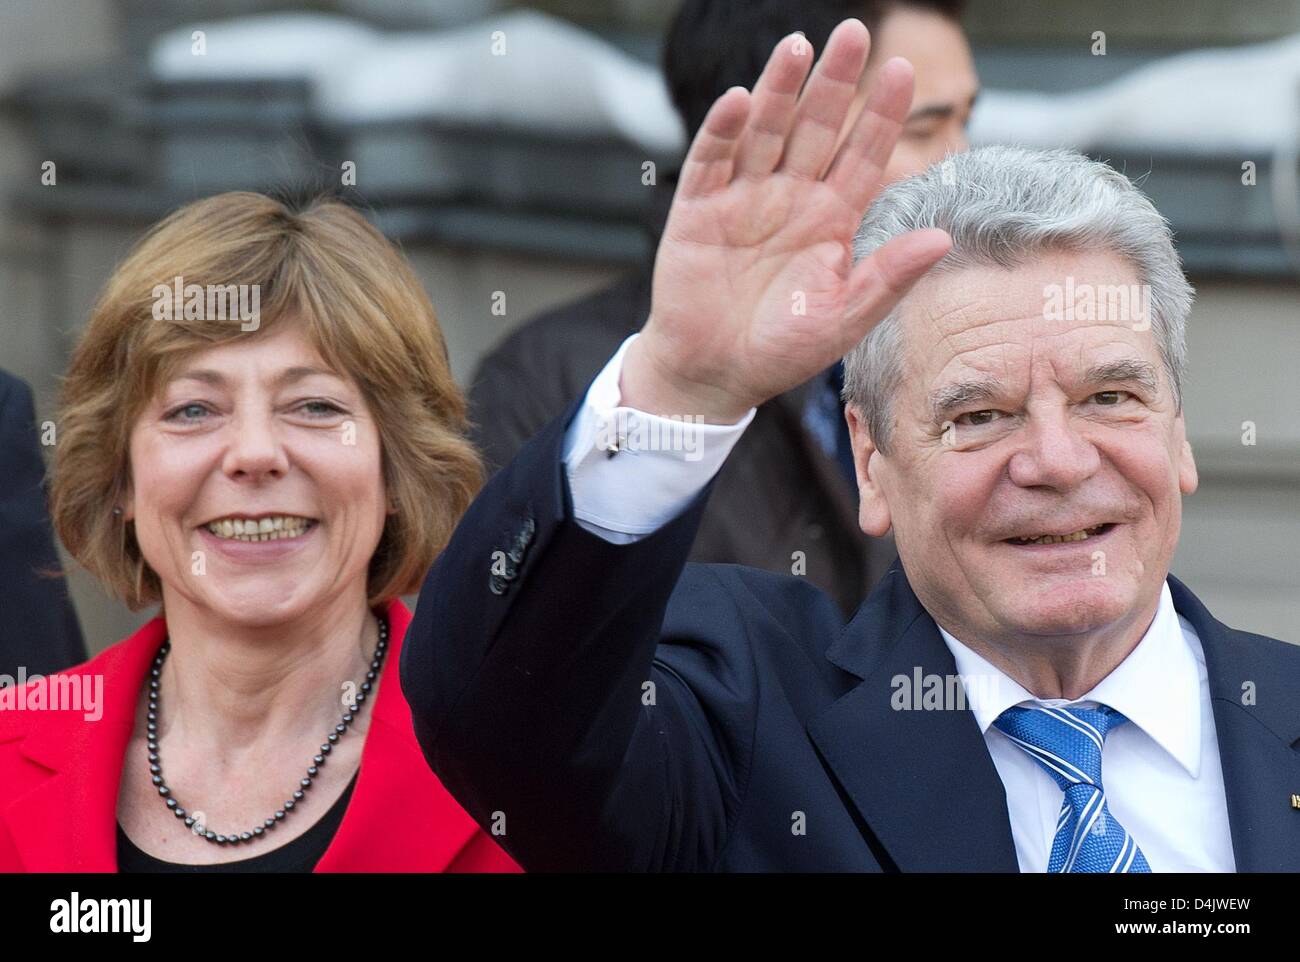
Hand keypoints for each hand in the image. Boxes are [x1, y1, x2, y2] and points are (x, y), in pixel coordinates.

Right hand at [622, 19, 951, 422]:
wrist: (713, 375)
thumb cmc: (780, 351)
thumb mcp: (843, 321)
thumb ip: (887, 278)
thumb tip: (942, 237)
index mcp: (831, 220)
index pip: (863, 156)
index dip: (881, 115)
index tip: (901, 71)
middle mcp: (790, 199)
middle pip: (816, 128)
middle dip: (834, 82)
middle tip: (854, 33)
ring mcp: (742, 200)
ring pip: (765, 133)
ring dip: (780, 90)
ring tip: (797, 46)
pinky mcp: (696, 212)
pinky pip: (711, 162)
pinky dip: (723, 131)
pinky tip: (740, 100)